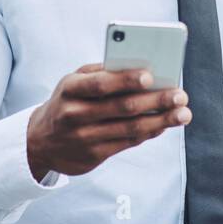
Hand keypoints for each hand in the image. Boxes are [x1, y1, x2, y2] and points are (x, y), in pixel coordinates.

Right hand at [26, 63, 190, 180]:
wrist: (40, 141)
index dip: (125, 80)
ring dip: (160, 121)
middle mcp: (74, 114)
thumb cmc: (67, 101)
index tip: (150, 76)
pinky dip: (149, 133)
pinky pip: (127, 143)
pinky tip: (164, 125)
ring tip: (182, 113)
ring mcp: (84, 137)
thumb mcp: (73, 81)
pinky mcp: (93, 156)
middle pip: (122, 107)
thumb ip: (102, 72)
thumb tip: (140, 67)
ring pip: (130, 129)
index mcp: (70, 88)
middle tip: (180, 95)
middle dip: (155, 101)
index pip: (100, 84)